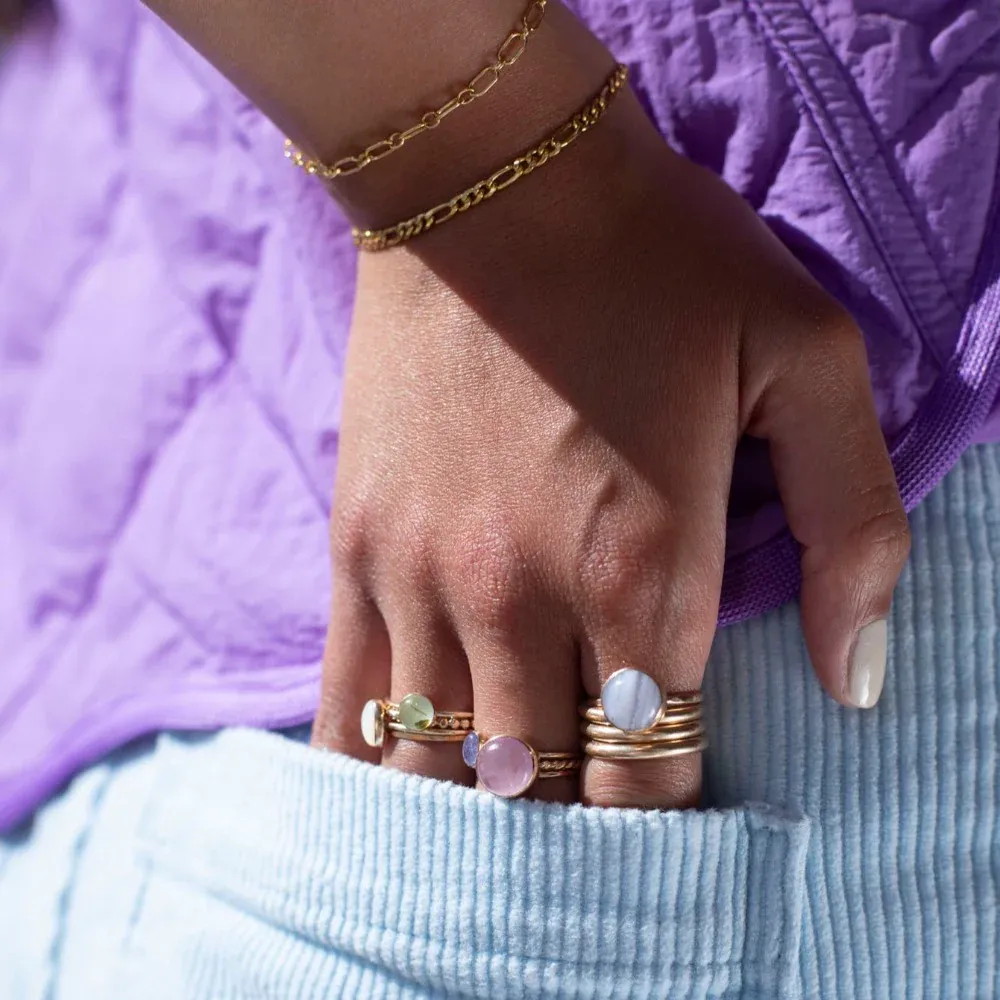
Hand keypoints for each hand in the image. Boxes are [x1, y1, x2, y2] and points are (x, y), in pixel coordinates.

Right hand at [311, 87, 909, 808]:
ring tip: (502, 819)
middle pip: (547, 781)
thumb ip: (855, 530)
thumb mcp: (807, 359)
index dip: (668, 812)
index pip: (656, 765)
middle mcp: (524, 595)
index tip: (671, 813)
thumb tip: (858, 680)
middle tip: (591, 820)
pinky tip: (396, 788)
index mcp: (647, 566)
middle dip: (578, 818)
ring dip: (479, 804)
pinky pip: (351, 701)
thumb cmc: (660, 262)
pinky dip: (378, 765)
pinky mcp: (358, 546)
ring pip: (443, 762)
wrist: (497, 185)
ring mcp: (425, 577)